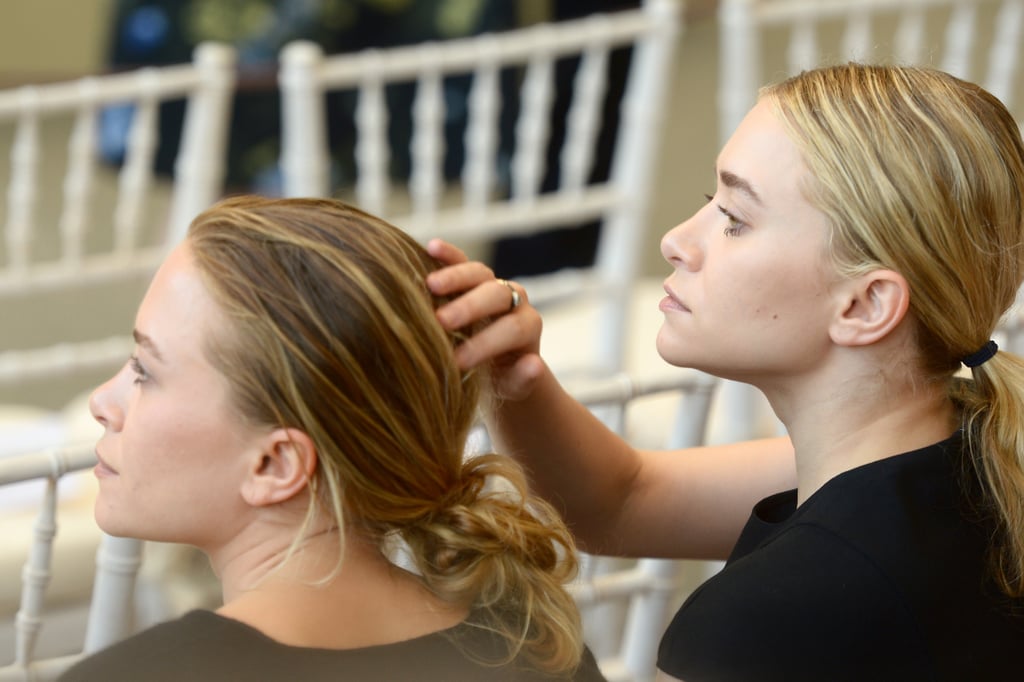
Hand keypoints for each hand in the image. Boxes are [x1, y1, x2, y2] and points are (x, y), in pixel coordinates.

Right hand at [426, 239, 544, 399]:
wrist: (496, 364)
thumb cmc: (501, 379)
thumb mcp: (513, 387)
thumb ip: (523, 379)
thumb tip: (533, 364)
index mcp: (527, 326)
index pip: (512, 328)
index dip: (487, 343)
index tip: (459, 361)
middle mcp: (513, 300)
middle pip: (497, 294)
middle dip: (470, 307)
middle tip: (442, 322)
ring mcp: (492, 284)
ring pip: (479, 272)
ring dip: (455, 277)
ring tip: (430, 286)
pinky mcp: (470, 278)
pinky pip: (461, 260)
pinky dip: (448, 253)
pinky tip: (431, 246)